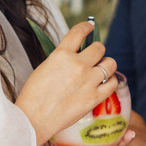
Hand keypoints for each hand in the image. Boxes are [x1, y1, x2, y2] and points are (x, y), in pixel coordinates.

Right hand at [15, 21, 116, 142]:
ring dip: (107, 65)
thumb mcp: (44, 67)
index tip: (90, 26)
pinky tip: (105, 83)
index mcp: (61, 55)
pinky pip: (112, 83)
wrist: (33, 119)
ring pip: (110, 63)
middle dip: (98, 51)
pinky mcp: (94, 97)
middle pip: (99, 48)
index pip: (79, 32)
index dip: (87, 26)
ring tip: (101, 70)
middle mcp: (77, 65)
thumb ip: (62, 59)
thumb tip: (75, 55)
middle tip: (95, 57)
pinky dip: (110, 81)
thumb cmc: (33, 96)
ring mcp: (88, 81)